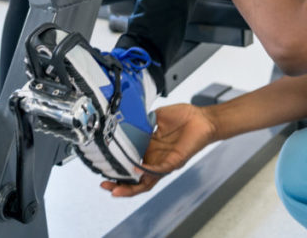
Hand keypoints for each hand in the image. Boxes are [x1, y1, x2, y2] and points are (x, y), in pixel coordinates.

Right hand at [101, 103, 218, 196]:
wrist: (203, 118)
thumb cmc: (184, 118)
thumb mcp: (156, 117)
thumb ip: (141, 121)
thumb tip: (127, 118)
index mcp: (149, 149)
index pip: (131, 164)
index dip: (118, 169)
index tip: (103, 169)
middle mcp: (155, 159)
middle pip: (135, 180)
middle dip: (119, 185)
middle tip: (105, 186)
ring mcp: (164, 163)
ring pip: (145, 182)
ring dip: (130, 187)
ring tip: (116, 189)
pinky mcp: (175, 162)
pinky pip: (159, 171)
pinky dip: (147, 172)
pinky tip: (137, 172)